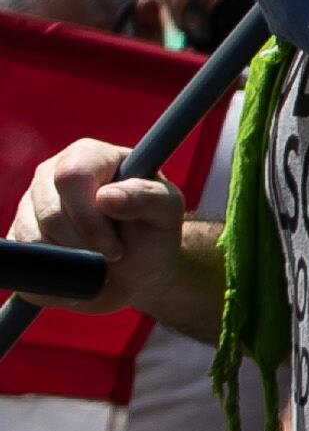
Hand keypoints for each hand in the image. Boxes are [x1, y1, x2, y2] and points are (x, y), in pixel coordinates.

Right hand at [11, 137, 190, 318]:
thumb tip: (108, 197)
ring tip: (98, 260)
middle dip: (85, 244)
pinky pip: (25, 258)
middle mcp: (52, 174)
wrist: (138, 270)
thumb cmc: (154, 234)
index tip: (115, 247)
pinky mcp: (20, 234)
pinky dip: (54, 274)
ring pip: (34, 238)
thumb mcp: (166, 211)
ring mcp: (31, 204)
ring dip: (71, 260)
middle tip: (112, 255)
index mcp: (91, 156)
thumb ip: (148, 197)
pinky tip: (79, 269)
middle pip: (50, 212)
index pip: (72, 176)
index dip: (89, 216)